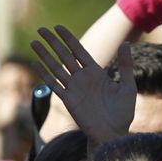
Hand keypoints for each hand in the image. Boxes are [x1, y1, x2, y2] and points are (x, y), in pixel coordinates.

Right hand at [31, 25, 135, 143]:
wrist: (113, 133)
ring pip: (56, 67)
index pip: (79, 51)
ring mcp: (74, 88)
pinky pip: (54, 84)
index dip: (68, 39)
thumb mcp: (127, 86)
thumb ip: (125, 65)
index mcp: (96, 73)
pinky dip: (45, 74)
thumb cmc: (122, 112)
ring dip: (44, 55)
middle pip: (64, 56)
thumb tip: (125, 43)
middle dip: (53, 42)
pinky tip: (35, 63)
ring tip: (33, 43)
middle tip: (41, 29)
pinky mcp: (69, 100)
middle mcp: (83, 78)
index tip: (58, 27)